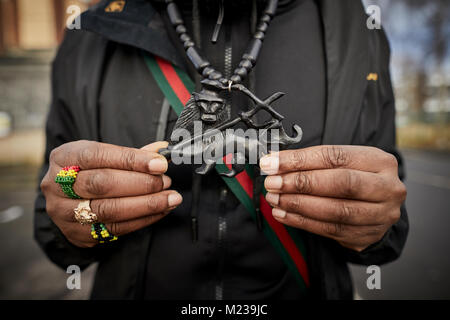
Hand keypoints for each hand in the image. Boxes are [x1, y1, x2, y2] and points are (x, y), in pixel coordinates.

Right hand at [40, 140, 181, 247]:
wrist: (68, 199)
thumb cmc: (92, 171)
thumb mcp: (104, 155)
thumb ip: (131, 154)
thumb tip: (161, 151)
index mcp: (64, 157)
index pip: (98, 155)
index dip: (131, 160)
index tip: (160, 163)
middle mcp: (57, 185)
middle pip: (102, 184)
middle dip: (140, 183)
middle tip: (166, 182)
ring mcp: (64, 212)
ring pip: (109, 210)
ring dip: (146, 205)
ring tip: (170, 198)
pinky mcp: (77, 233)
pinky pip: (115, 228)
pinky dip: (143, 219)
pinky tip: (161, 211)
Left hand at [259, 145, 406, 251]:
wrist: (377, 207)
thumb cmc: (354, 178)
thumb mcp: (341, 163)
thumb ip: (311, 161)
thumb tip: (273, 162)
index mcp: (380, 161)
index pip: (335, 156)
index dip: (300, 159)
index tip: (272, 163)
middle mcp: (387, 188)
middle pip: (340, 183)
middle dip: (300, 183)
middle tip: (272, 182)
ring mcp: (381, 215)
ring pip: (335, 210)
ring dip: (298, 204)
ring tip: (275, 199)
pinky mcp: (367, 235)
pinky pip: (329, 230)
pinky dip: (302, 221)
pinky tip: (283, 214)